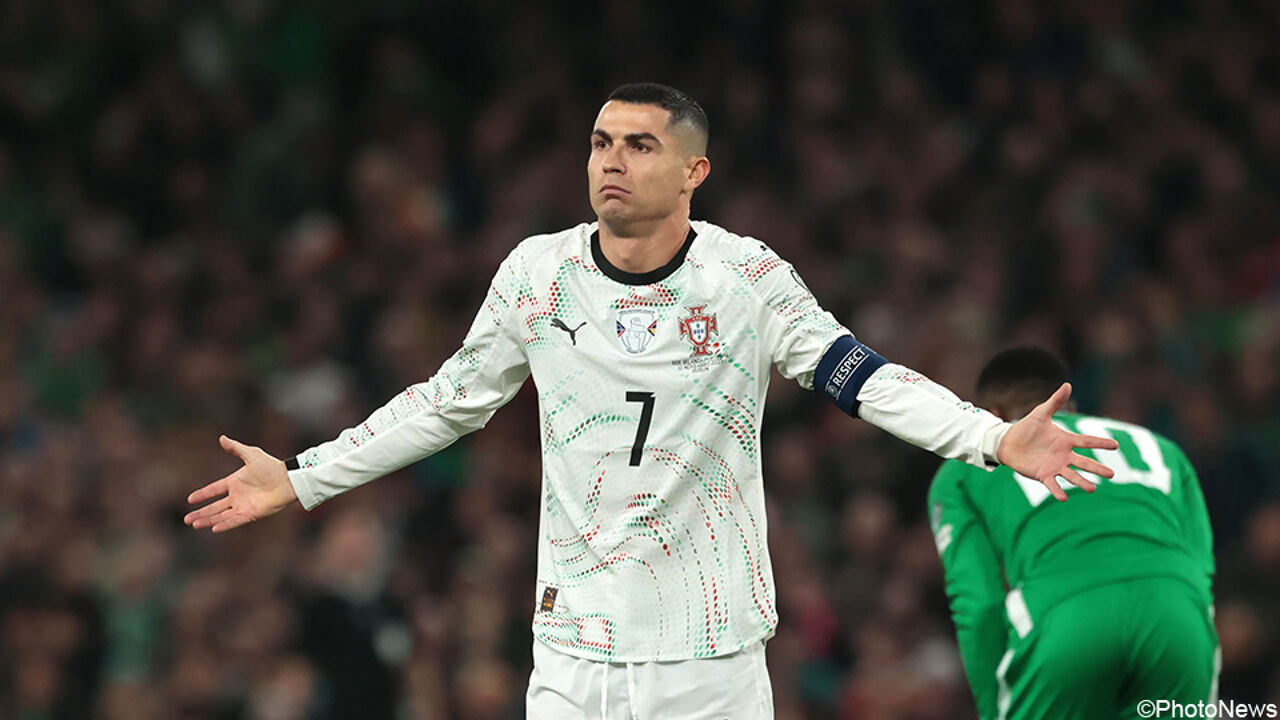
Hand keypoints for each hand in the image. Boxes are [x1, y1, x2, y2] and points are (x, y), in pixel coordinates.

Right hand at [185, 435, 296, 531]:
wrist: (288, 479)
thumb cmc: (272, 466)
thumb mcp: (252, 454)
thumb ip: (236, 448)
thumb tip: (222, 438)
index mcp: (235, 482)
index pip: (214, 489)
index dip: (203, 494)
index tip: (190, 499)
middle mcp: (237, 496)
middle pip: (215, 507)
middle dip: (201, 513)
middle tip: (186, 519)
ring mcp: (243, 506)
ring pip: (221, 515)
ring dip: (208, 520)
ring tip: (193, 524)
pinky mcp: (251, 514)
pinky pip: (235, 520)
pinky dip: (224, 524)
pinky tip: (213, 528)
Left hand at [996, 383, 1119, 501]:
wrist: (1009, 442)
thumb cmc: (1027, 428)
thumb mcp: (1041, 413)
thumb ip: (1055, 402)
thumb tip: (1068, 384)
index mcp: (1066, 440)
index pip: (1087, 441)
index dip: (1100, 443)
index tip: (1116, 445)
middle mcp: (1064, 455)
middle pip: (1084, 462)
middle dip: (1097, 468)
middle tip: (1112, 474)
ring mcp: (1055, 466)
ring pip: (1072, 475)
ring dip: (1082, 482)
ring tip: (1093, 488)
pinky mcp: (1043, 475)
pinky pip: (1053, 484)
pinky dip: (1058, 491)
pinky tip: (1064, 498)